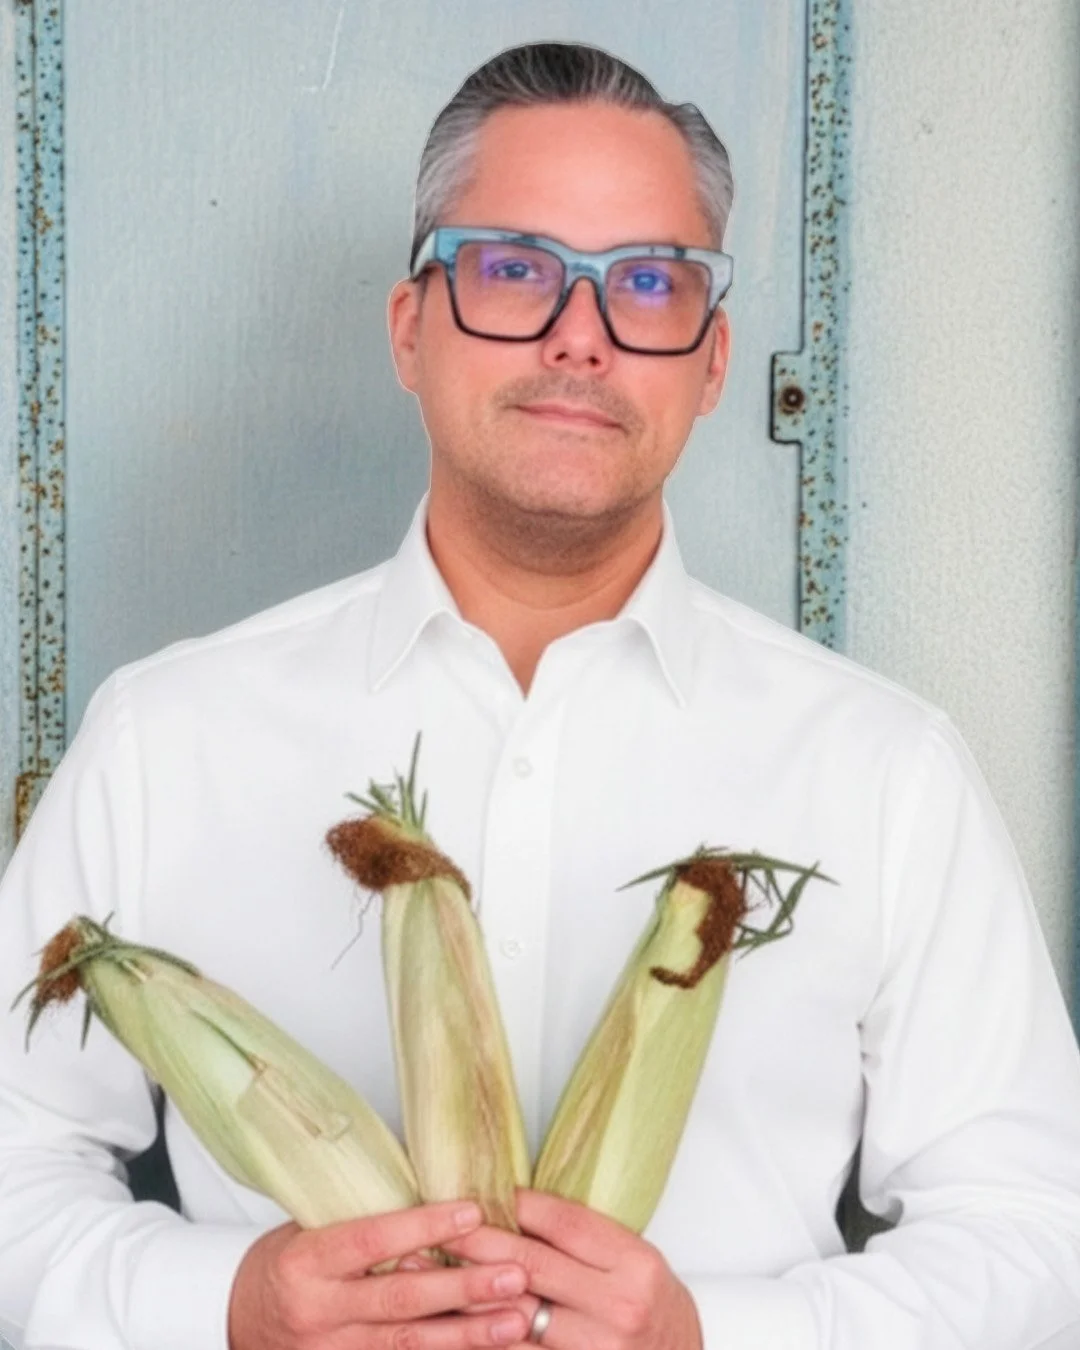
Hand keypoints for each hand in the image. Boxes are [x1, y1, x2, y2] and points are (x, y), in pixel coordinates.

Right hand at [227, 1200, 529, 1349]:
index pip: (372, 1240)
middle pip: (399, 1300)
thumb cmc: (288, 1261)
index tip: (474, 1212)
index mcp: (306, 1261)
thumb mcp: (312, 1228)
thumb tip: (436, 1186)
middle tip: (514, 1274)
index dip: (424, 1226)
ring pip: (408, 1345)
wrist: (239, 1318)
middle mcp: (318, 1311)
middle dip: (462, 1288)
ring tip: (516, 1321)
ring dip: (467, 1334)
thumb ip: (367, 1218)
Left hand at [445, 1190, 703, 1349]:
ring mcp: (596, 1348)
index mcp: (635, 1264)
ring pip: (515, 1316)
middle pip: (532, 1265)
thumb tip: (517, 1209)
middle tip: (438, 1226)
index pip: (564, 1223)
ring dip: (466, 1294)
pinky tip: (451, 1324)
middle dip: (478, 1242)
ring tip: (427, 1272)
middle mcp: (618, 1305)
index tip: (481, 1193)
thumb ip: (586, 1240)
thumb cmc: (655, 1309)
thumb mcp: (636, 1262)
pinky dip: (483, 1337)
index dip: (518, 1205)